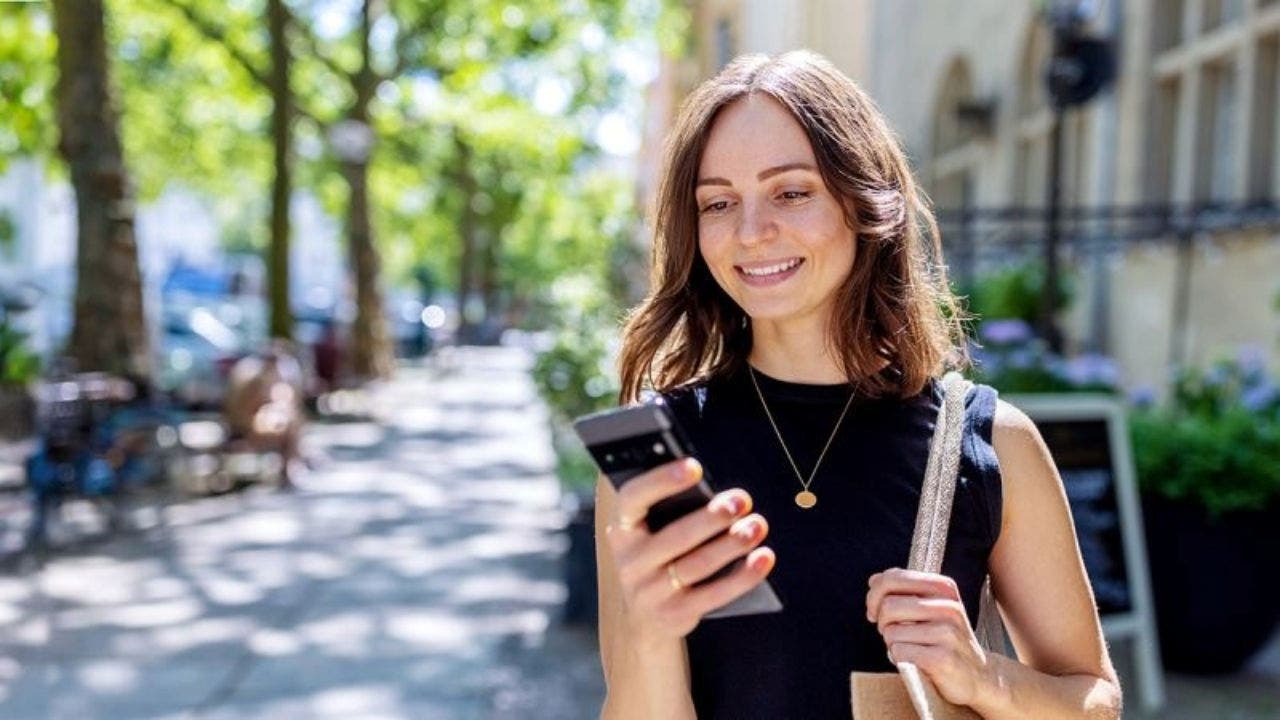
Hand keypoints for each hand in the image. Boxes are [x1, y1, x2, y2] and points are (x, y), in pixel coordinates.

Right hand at [604, 457, 774, 641]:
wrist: (642, 620)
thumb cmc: (655, 557)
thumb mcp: (648, 533)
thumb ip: (668, 509)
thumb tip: (715, 488)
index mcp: (621, 530)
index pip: (633, 499)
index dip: (661, 481)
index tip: (695, 467)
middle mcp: (630, 561)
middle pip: (676, 536)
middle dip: (712, 517)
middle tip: (741, 500)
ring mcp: (650, 592)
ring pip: (699, 564)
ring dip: (732, 543)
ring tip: (757, 525)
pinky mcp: (675, 614)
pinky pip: (715, 594)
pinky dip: (744, 575)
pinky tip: (763, 557)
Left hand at [866, 568, 991, 707]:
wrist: (977, 675)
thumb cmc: (943, 640)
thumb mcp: (928, 608)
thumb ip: (902, 592)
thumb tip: (874, 580)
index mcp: (943, 587)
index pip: (892, 578)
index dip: (874, 596)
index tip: (875, 611)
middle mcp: (948, 606)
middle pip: (888, 606)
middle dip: (881, 623)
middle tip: (892, 634)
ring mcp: (948, 632)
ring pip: (891, 631)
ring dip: (892, 644)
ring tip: (909, 648)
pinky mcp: (943, 658)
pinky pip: (899, 652)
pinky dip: (899, 659)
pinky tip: (915, 662)